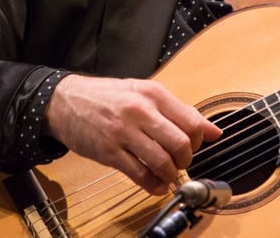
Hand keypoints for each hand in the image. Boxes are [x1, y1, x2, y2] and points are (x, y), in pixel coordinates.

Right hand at [44, 74, 221, 194]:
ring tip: (168, 175)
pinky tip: (155, 184)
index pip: (192, 122)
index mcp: (153, 94)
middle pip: (180, 144)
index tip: (194, 146)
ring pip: (161, 161)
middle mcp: (140, 112)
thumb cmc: (108, 97)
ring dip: (171, 175)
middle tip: (181, 163)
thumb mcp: (145, 94)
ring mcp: (123, 133)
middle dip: (186, 160)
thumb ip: (180, 111)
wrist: (65, 100)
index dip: (199, 140)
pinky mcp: (109, 152)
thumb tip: (214, 131)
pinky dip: (153, 185)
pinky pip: (139, 174)